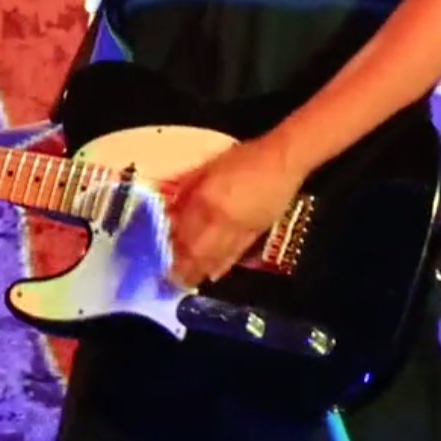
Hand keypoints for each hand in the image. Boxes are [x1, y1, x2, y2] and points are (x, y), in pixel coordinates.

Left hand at [161, 136, 304, 288]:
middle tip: (170, 278)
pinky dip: (221, 267)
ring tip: (186, 282)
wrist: (282, 161)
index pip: (183, 232)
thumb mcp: (205, 169)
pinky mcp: (256, 235)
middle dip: (183, 268)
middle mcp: (222, 220)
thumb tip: (168, 209)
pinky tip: (212, 274)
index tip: (159, 257)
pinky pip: (235, 256)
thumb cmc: (243, 159)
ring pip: (216, 258)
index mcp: (206, 201)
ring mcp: (240, 230)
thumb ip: (185, 191)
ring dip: (199, 272)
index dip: (170, 248)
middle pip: (197, 252)